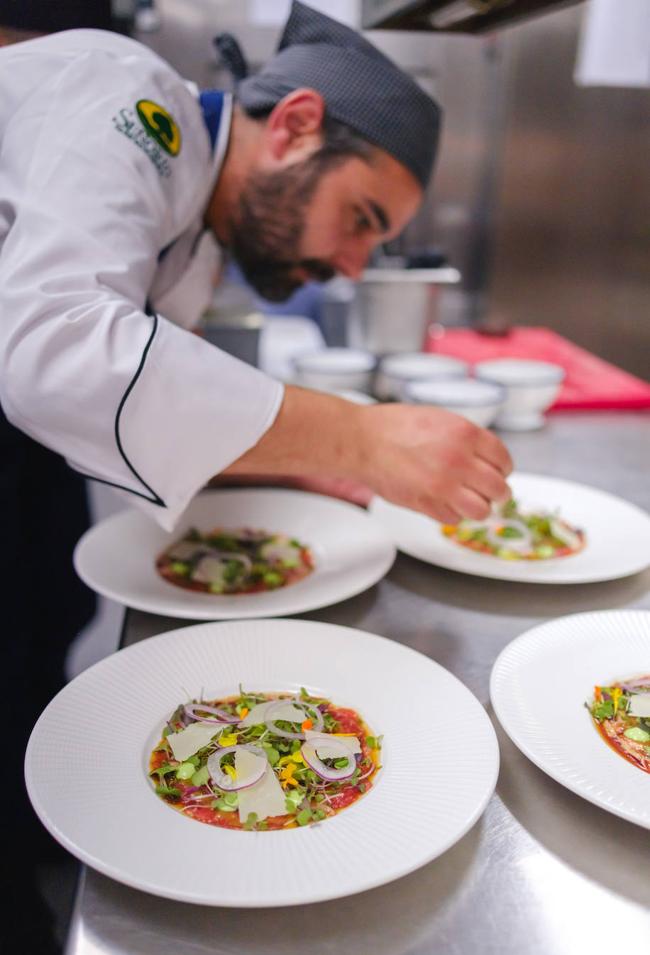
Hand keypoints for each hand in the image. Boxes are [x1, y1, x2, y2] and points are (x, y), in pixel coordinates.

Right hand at [224, 386, 511, 523]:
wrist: (362, 441)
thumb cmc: (394, 427)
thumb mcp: (440, 419)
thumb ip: (466, 439)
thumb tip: (486, 459)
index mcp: (466, 434)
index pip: (504, 460)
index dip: (502, 469)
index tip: (497, 472)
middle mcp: (460, 461)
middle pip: (499, 489)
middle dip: (496, 493)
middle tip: (489, 493)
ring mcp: (444, 486)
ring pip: (481, 510)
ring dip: (478, 508)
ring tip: (469, 503)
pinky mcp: (427, 504)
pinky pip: (454, 519)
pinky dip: (452, 514)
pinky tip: (442, 502)